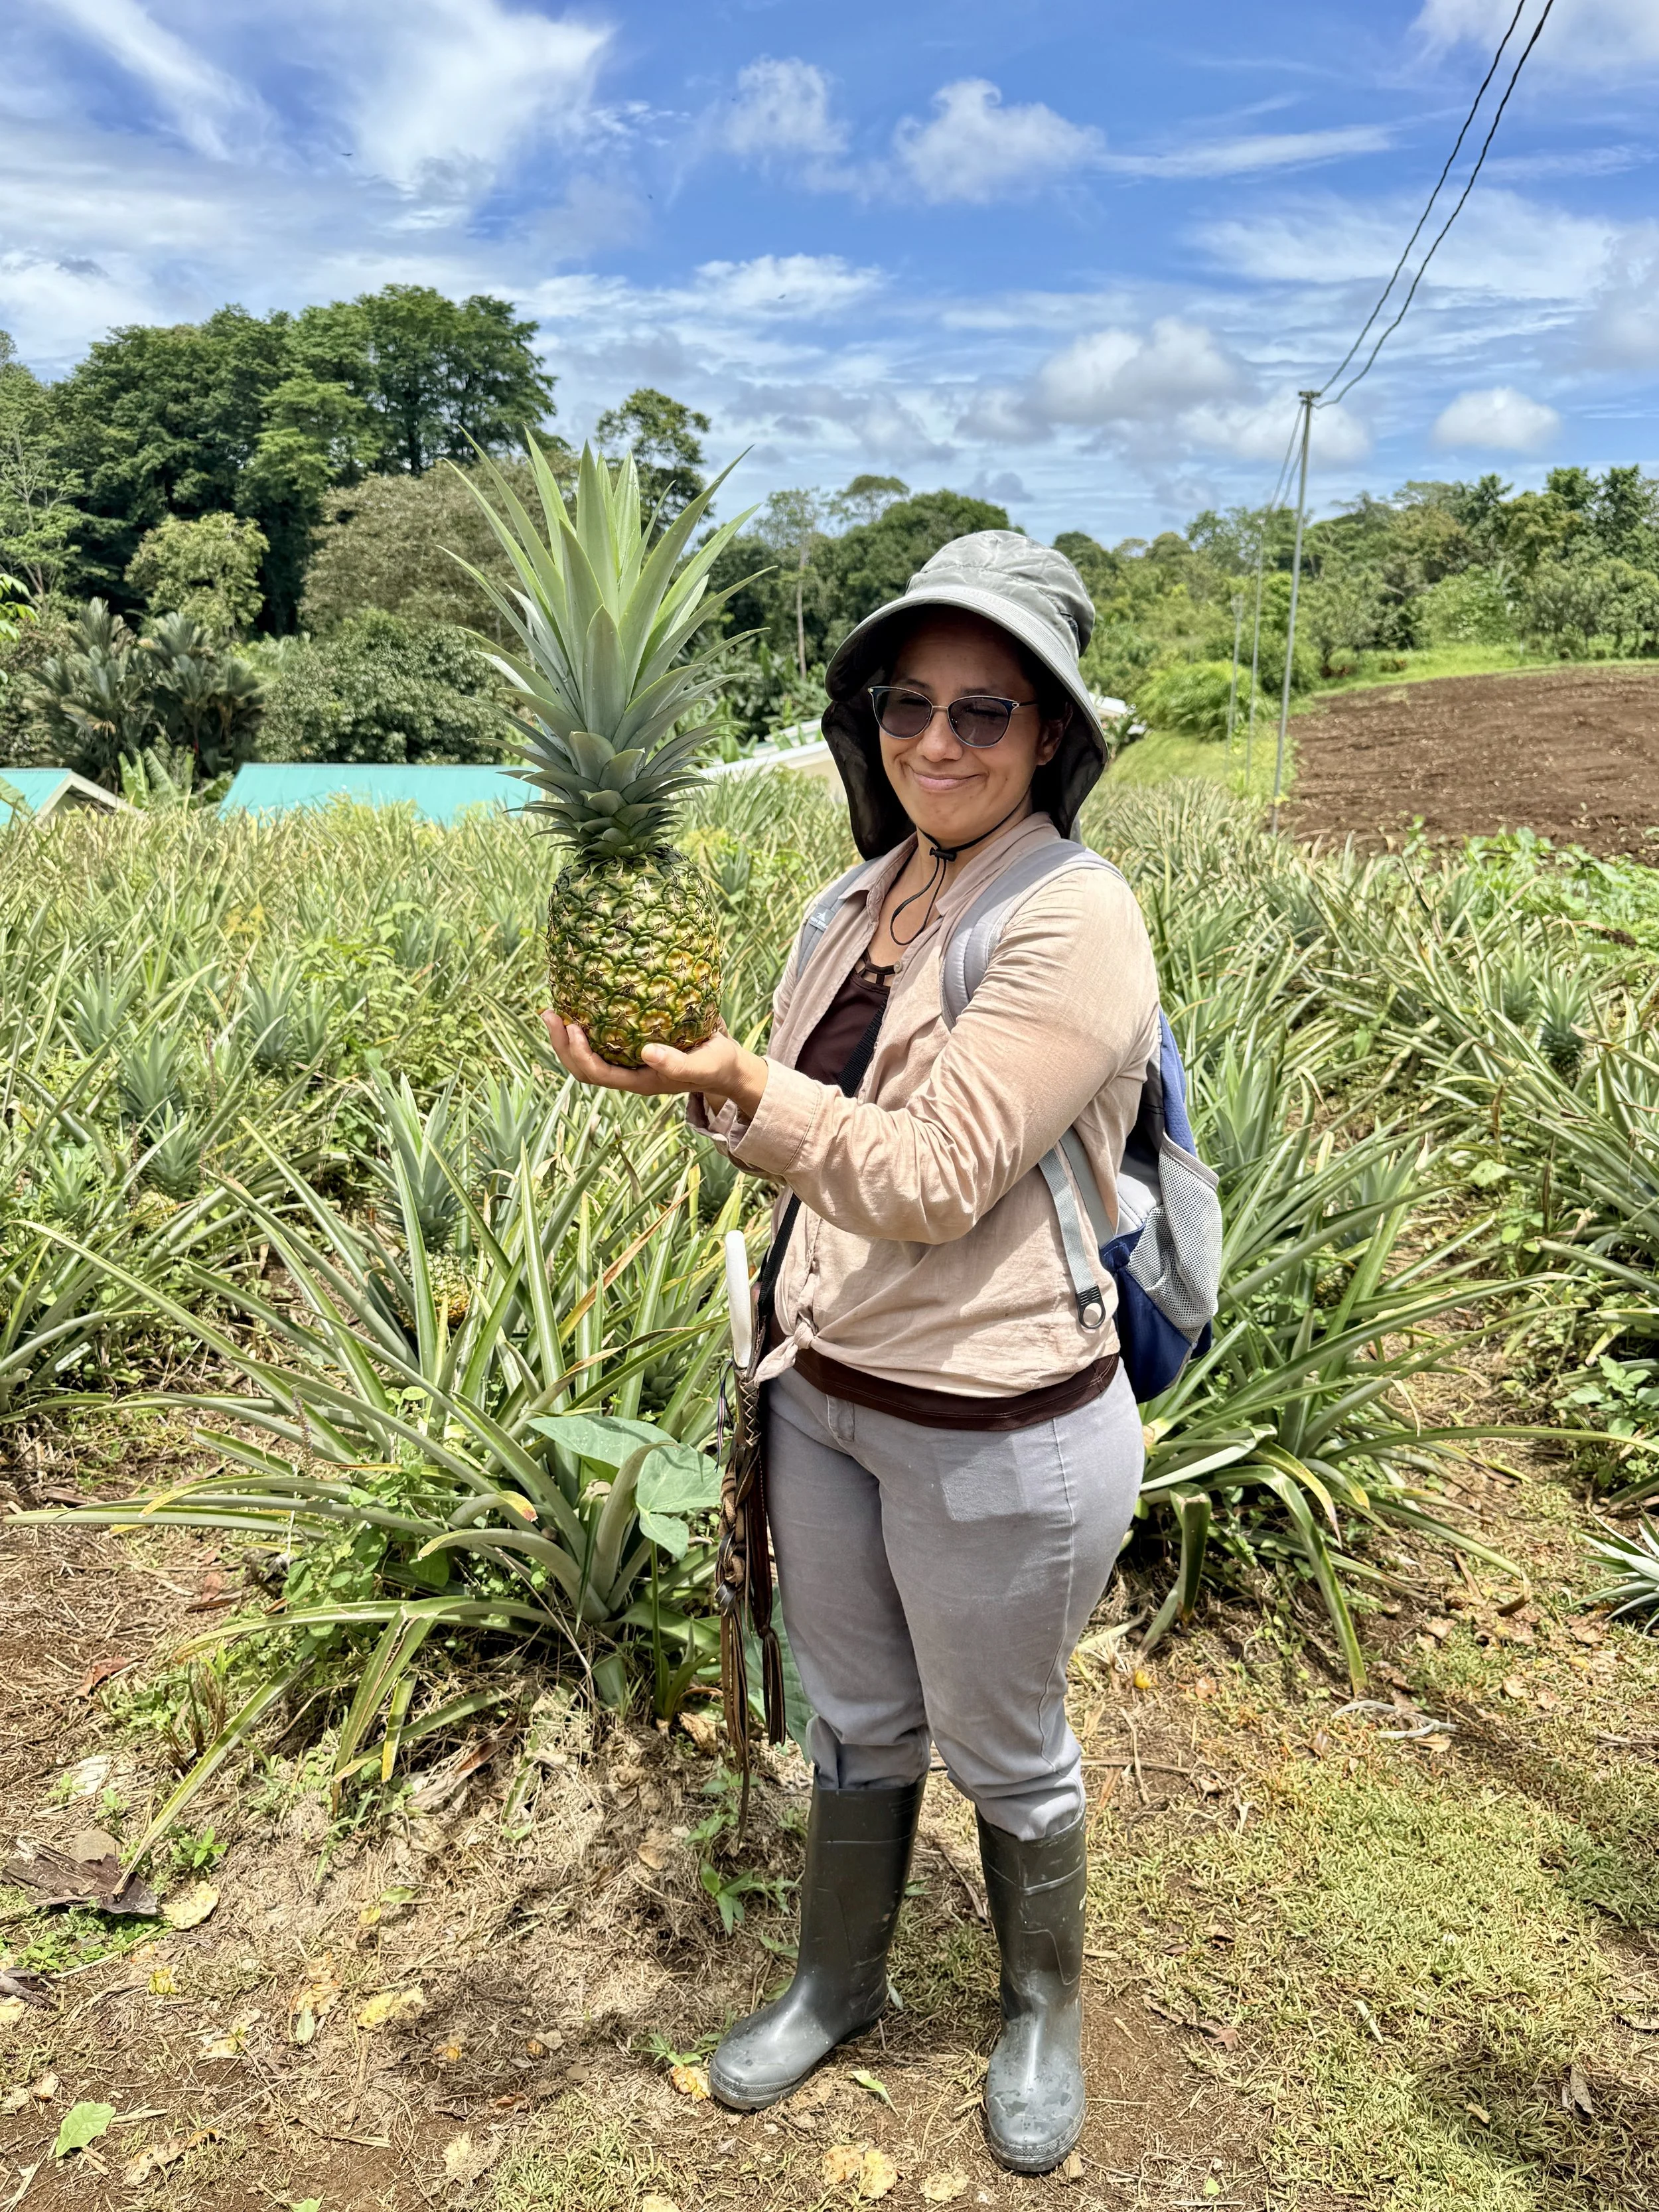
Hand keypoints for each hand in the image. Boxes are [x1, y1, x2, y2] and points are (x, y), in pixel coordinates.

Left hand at [541, 1011, 768, 1115]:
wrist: (728, 1065)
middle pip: (583, 1067)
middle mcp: (629, 1073)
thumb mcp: (704, 1065)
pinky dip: (587, 1025)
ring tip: (553, 1009)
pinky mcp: (633, 1046)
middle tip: (549, 1013)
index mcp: (640, 1081)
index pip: (598, 1074)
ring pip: (587, 1054)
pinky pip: (601, 1039)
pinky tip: (582, 1003)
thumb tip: (646, 1052)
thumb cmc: (717, 1065)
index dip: (579, 1054)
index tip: (573, 1027)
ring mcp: (629, 1061)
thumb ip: (677, 1063)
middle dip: (562, 1043)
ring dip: (567, 1035)